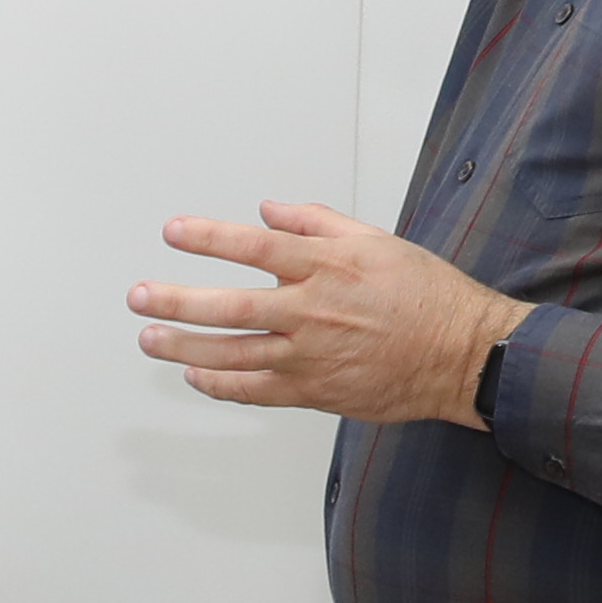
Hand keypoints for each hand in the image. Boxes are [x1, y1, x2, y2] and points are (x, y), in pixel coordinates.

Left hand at [134, 202, 525, 422]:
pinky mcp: (313, 391)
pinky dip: (219, 384)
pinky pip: (254, 390)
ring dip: (183, 347)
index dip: (208, 237)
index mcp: (327, 267)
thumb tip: (268, 211)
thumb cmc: (426, 295)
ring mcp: (309, 356)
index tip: (173, 231)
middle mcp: (312, 311)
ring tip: (150, 339)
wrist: (463, 353)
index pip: (254, 247)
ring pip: (231, 353)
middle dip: (175, 301)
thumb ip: (317, 223)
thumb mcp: (377, 242)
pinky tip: (195, 375)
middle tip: (138, 297)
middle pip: (228, 305)